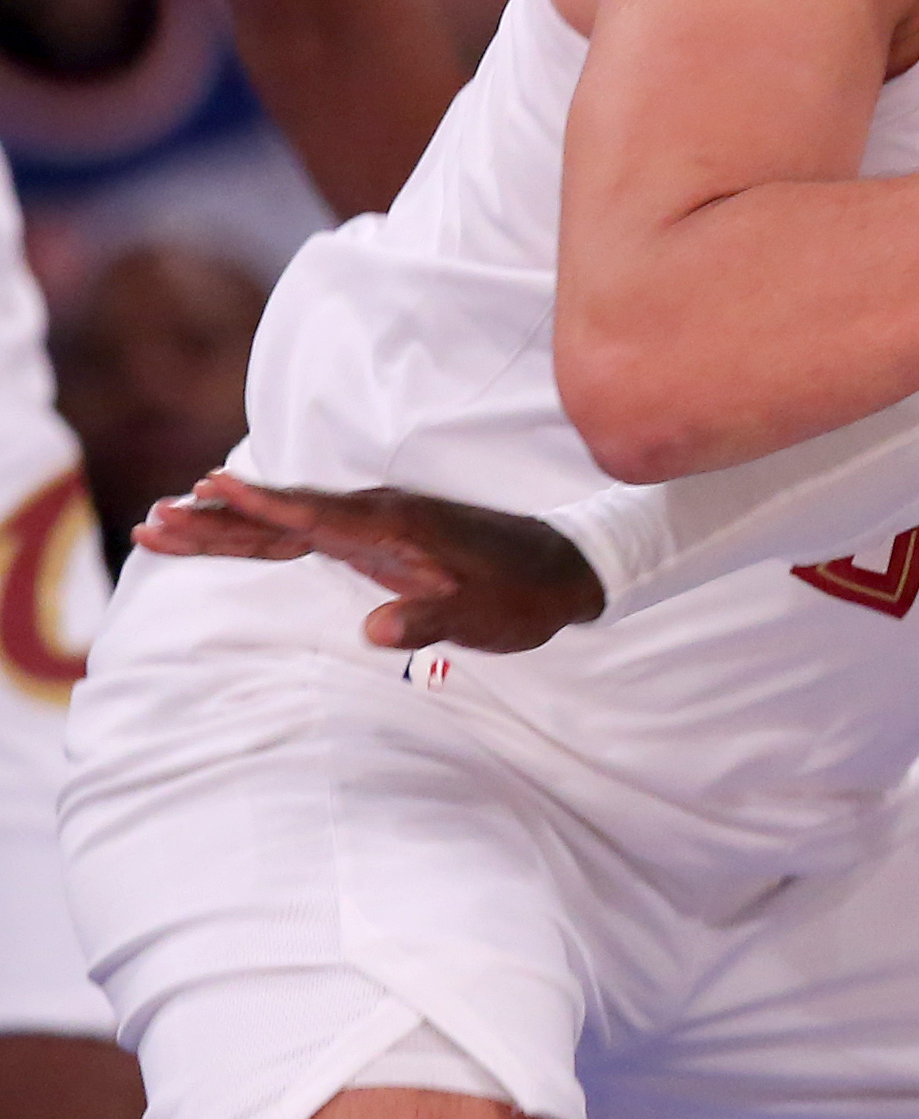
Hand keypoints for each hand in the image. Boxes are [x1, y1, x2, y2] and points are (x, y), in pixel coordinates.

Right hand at [134, 472, 605, 653]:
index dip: (261, 504)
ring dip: (227, 522)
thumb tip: (376, 631)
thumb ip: (429, 620)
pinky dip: (260, 531)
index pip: (315, 513)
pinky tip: (226, 529)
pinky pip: (303, 531)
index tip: (208, 487)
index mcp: (396, 527)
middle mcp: (377, 515)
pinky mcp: (374, 537)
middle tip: (154, 520)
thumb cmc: (523, 595)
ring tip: (163, 522)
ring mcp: (373, 523)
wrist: (563, 570)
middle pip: (283, 514)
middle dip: (218, 518)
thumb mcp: (482, 617)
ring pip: (285, 520)